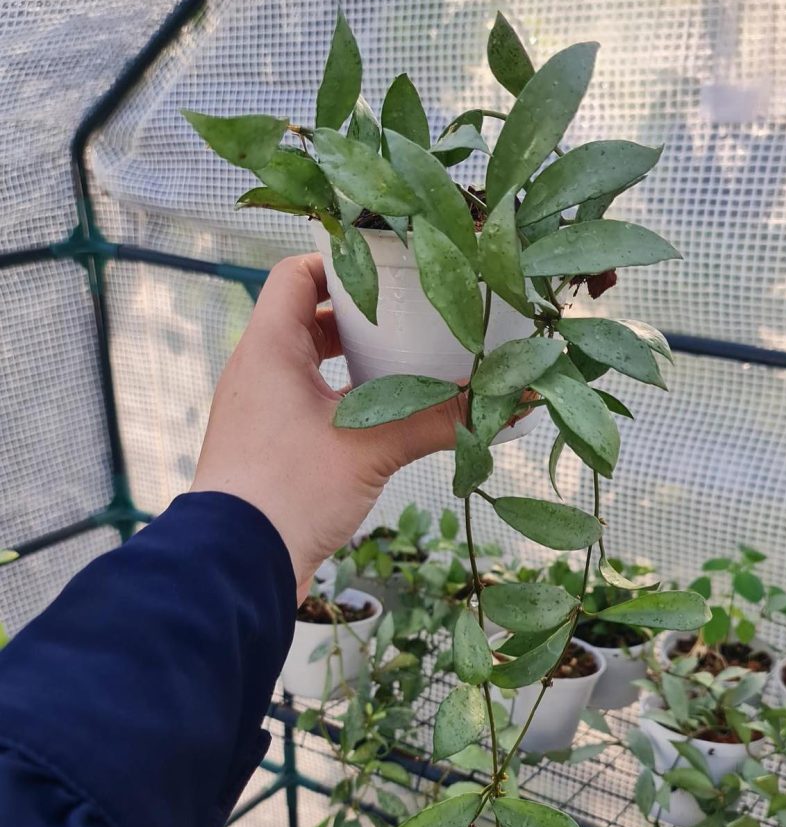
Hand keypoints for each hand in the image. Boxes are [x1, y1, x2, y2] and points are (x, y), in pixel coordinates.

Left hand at [192, 253, 464, 600]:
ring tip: (406, 370)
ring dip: (356, 365)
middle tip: (412, 322)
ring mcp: (259, 411)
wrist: (235, 564)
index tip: (390, 271)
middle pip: (310, 320)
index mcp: (269, 348)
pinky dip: (345, 403)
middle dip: (363, 320)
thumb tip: (509, 403)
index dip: (342, 262)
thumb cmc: (290, 490)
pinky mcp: (268, 448)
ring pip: (311, 367)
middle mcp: (257, 371)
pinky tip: (383, 422)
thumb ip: (438, 420)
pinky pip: (309, 406)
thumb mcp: (373, 448)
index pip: (297, 274)